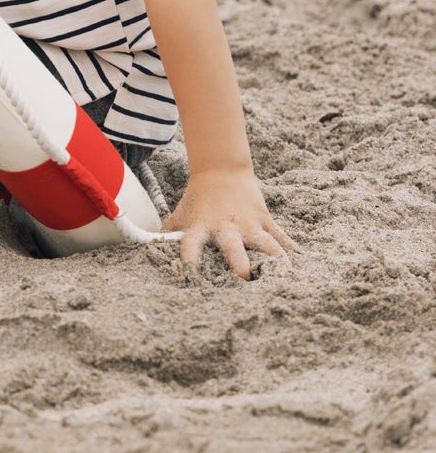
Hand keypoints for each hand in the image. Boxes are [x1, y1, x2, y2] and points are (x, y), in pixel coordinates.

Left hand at [164, 165, 292, 278]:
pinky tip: (304, 269)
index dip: (189, 258)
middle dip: (241, 265)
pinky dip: (293, 253)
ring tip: (285, 282)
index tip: (189, 274)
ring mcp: (249, 223)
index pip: (190, 244)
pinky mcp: (265, 220)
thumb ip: (167, 236)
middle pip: (234, 247)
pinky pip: (282, 238)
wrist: (221, 170)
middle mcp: (226, 227)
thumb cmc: (198, 200)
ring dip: (275, 262)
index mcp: (201, 227)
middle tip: (246, 281)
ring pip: (267, 245)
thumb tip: (149, 255)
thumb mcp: (180, 215)